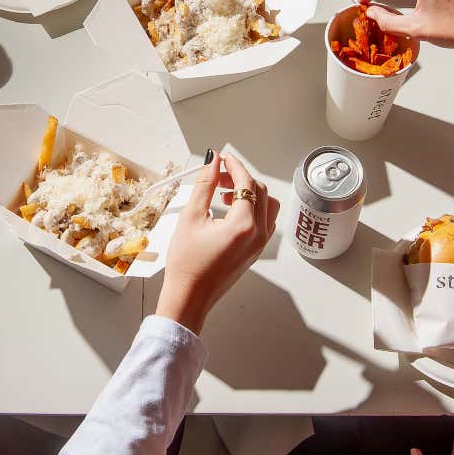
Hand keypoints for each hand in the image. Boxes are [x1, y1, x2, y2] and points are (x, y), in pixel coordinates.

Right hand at [155, 151, 279, 333]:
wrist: (190, 296)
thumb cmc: (187, 263)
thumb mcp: (191, 217)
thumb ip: (205, 185)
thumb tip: (213, 161)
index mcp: (244, 225)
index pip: (247, 183)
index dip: (234, 166)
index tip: (223, 158)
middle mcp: (258, 234)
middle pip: (260, 191)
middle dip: (240, 178)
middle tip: (217, 175)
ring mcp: (259, 244)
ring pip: (266, 206)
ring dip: (248, 193)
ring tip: (222, 193)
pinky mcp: (255, 251)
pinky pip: (263, 221)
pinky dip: (251, 208)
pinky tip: (229, 210)